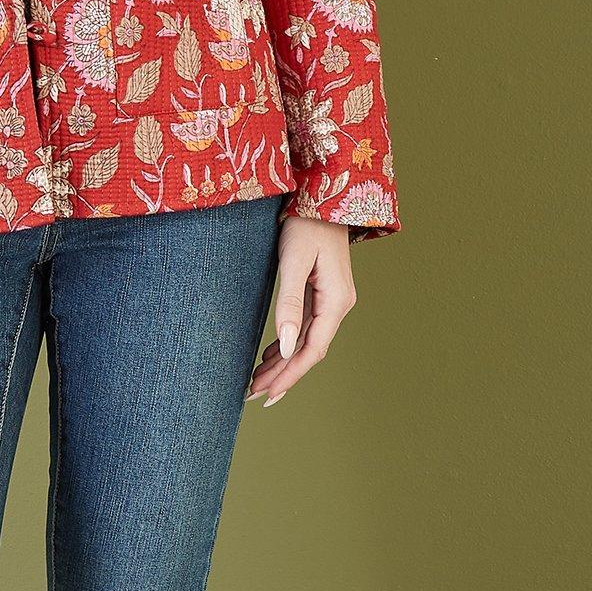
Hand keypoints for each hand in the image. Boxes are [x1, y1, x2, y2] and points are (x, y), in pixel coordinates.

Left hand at [248, 217, 356, 407]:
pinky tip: (270, 354)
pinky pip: (306, 326)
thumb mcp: (294, 262)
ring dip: (283, 361)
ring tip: (257, 381)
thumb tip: (287, 348)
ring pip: (307, 340)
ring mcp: (332, 298)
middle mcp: (338, 304)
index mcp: (336, 301)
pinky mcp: (322, 291)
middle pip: (310, 350)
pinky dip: (287, 343)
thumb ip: (290, 304)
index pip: (312, 349)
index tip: (267, 395)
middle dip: (283, 374)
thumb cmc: (306, 223)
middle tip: (253, 394)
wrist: (322, 196)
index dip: (290, 375)